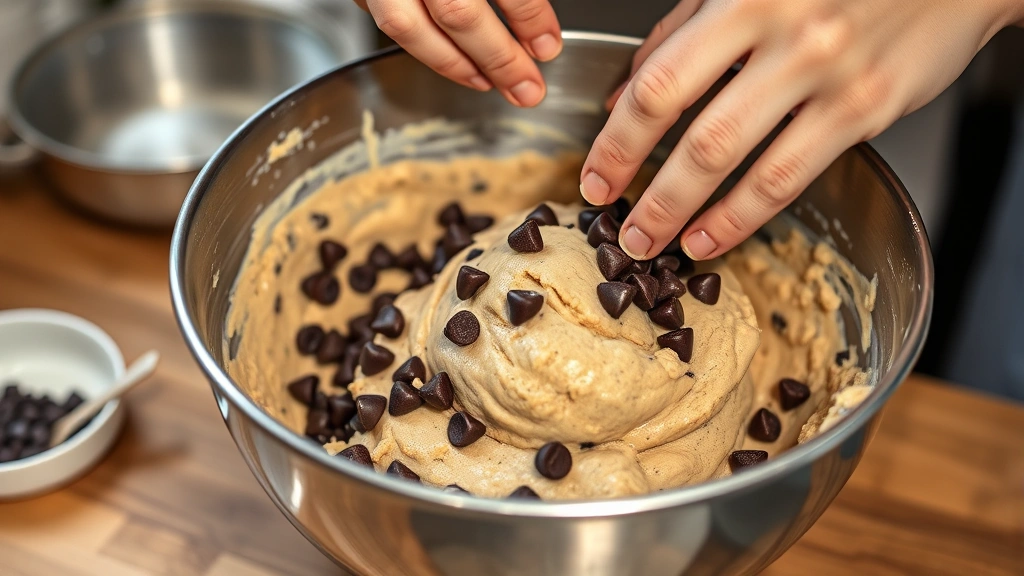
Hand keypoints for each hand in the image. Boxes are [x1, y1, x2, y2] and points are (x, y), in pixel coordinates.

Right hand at [354, 0, 561, 106]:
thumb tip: (534, 26)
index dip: (530, 16)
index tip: (548, 46)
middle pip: (458, 12)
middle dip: (498, 57)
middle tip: (527, 88)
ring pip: (408, 26)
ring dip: (452, 62)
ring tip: (486, 82)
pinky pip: (387, 18)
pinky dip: (420, 43)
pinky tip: (447, 56)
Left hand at [580, 0, 1023, 260]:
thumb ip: (681, 33)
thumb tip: (623, 96)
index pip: (659, 81)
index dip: (618, 139)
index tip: (595, 176)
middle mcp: (785, 33)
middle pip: (694, 131)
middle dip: (646, 189)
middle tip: (618, 225)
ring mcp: (828, 73)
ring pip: (739, 161)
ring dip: (685, 213)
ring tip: (654, 243)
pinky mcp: (866, 108)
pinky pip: (790, 177)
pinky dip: (742, 216)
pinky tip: (712, 238)